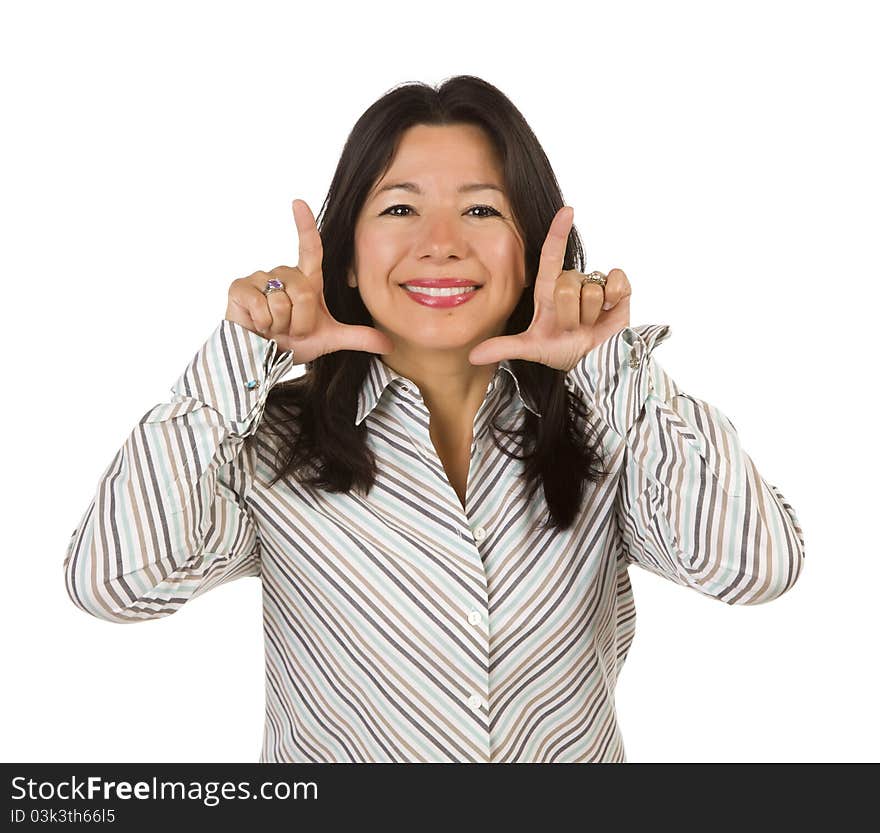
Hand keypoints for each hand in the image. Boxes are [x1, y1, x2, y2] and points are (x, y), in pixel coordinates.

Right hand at [224, 199, 394, 364]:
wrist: (263, 358)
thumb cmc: (292, 342)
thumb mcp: (328, 339)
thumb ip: (357, 337)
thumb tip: (388, 343)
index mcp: (306, 280)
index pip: (309, 248)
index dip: (305, 225)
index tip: (299, 203)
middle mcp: (283, 274)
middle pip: (304, 292)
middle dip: (301, 320)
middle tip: (291, 329)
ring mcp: (259, 278)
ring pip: (282, 302)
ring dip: (282, 325)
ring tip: (274, 328)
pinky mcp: (240, 288)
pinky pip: (261, 306)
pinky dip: (263, 324)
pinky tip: (258, 326)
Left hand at [468, 206, 630, 371]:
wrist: (593, 362)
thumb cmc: (561, 350)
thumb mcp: (532, 348)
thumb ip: (503, 348)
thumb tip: (472, 355)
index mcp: (549, 289)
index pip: (552, 255)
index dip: (557, 233)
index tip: (566, 211)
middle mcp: (572, 281)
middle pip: (568, 286)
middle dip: (570, 314)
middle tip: (572, 327)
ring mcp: (596, 284)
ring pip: (591, 291)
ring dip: (590, 315)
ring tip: (589, 324)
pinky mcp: (619, 289)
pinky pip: (616, 283)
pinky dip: (613, 300)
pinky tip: (609, 311)